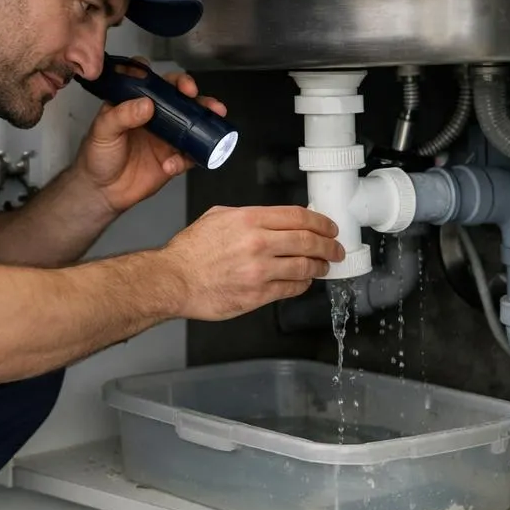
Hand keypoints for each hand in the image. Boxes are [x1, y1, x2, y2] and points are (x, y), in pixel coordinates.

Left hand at [75, 60, 228, 215]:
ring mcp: (166, 138)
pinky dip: (186, 159)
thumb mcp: (102, 130)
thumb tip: (146, 104)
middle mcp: (155, 117)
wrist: (102, 191)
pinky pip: (189, 156)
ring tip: (213, 117)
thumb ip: (122, 115)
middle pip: (179, 98)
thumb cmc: (97, 156)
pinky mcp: (173, 159)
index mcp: (136, 104)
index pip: (155, 83)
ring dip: (205, 118)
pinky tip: (171, 165)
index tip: (172, 80)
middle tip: (193, 94)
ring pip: (192, 124)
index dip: (165, 77)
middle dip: (192, 93)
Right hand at [159, 206, 343, 320]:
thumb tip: (273, 219)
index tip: (329, 228)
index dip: (321, 222)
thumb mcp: (217, 217)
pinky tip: (304, 281)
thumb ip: (248, 215)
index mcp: (249, 219)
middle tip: (336, 249)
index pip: (299, 217)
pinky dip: (303, 284)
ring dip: (320, 266)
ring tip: (324, 266)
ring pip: (304, 266)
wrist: (173, 280)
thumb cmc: (190, 251)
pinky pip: (291, 288)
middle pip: (308, 241)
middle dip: (329, 246)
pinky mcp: (257, 294)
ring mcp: (259, 270)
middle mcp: (258, 243)